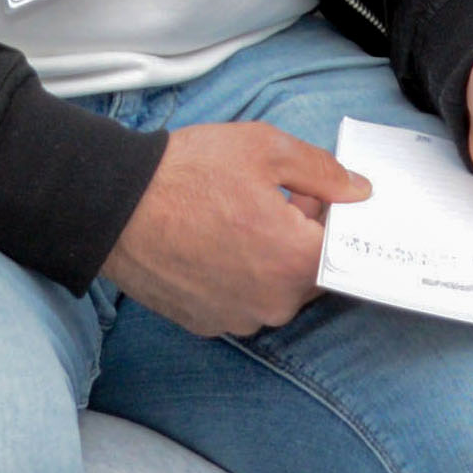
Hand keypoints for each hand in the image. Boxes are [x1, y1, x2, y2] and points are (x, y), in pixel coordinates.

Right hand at [102, 118, 363, 336]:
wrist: (113, 206)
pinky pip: (243, 300)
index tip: (318, 196)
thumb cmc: (186, 174)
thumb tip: (359, 191)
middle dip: (304, 237)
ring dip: (271, 258)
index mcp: (296, 260)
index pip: (346, 248)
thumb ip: (323, 171)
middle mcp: (274, 302)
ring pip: (277, 289)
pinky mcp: (209, 324)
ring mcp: (240, 318)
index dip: (336, 217)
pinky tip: (215, 242)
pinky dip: (240, 276)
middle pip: (313, 271)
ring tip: (236, 218)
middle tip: (275, 198)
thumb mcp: (264, 148)